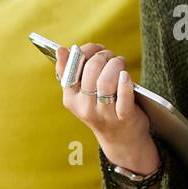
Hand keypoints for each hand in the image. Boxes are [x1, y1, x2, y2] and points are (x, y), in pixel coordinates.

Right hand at [56, 42, 154, 165]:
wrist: (121, 139)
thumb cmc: (101, 108)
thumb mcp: (82, 94)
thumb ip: (72, 72)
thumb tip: (62, 50)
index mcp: (71, 99)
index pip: (71, 68)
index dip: (84, 52)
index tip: (95, 48)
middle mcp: (85, 108)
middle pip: (91, 71)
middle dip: (103, 56)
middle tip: (111, 56)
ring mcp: (104, 114)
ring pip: (106, 82)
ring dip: (115, 65)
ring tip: (120, 63)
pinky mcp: (124, 117)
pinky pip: (124, 97)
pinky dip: (125, 83)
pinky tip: (125, 76)